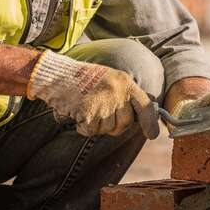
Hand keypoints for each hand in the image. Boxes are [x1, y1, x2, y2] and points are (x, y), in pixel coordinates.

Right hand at [28, 51, 159, 138]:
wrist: (57, 75)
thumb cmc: (80, 80)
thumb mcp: (108, 81)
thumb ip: (122, 97)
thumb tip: (134, 121)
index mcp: (125, 82)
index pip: (144, 105)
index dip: (150, 122)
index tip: (152, 135)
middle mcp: (118, 91)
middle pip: (124, 124)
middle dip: (113, 126)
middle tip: (98, 115)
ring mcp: (104, 101)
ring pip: (107, 129)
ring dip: (95, 125)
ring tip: (85, 108)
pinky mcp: (90, 111)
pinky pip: (91, 131)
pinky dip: (83, 127)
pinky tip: (76, 112)